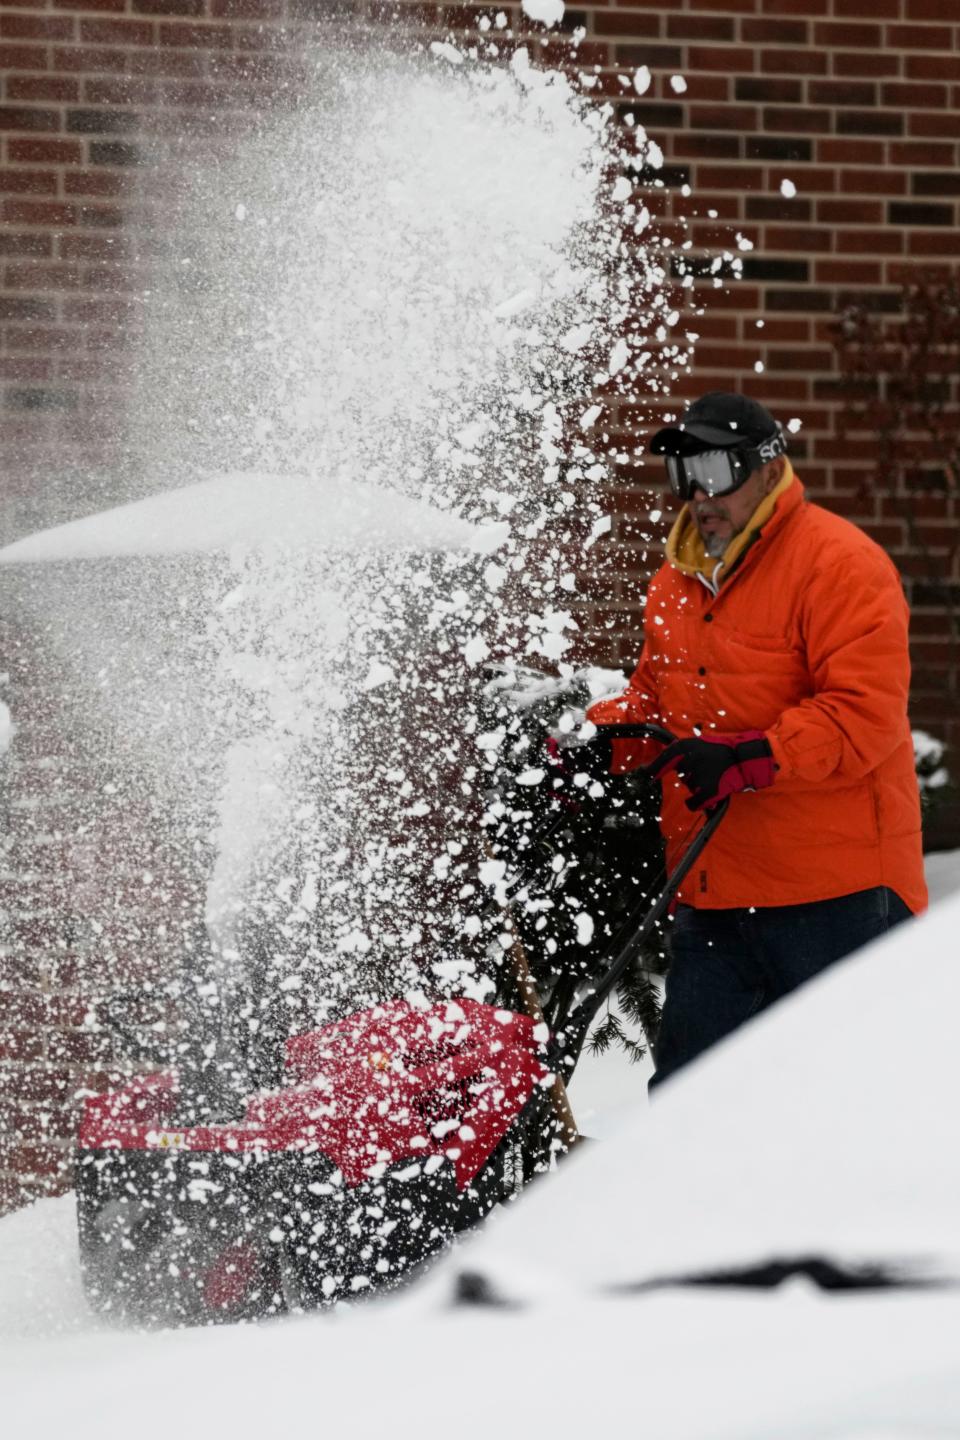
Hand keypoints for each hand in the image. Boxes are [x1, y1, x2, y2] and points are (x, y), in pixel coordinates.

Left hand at [647, 730, 776, 810]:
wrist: (745, 758)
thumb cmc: (722, 751)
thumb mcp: (699, 744)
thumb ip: (679, 754)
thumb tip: (652, 768)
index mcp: (686, 746)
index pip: (665, 759)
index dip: (654, 769)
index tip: (647, 775)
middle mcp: (690, 760)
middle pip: (682, 775)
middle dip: (692, 775)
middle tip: (709, 768)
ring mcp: (699, 775)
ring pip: (690, 787)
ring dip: (699, 785)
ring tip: (715, 776)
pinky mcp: (709, 790)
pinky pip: (694, 802)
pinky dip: (697, 803)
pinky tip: (707, 798)